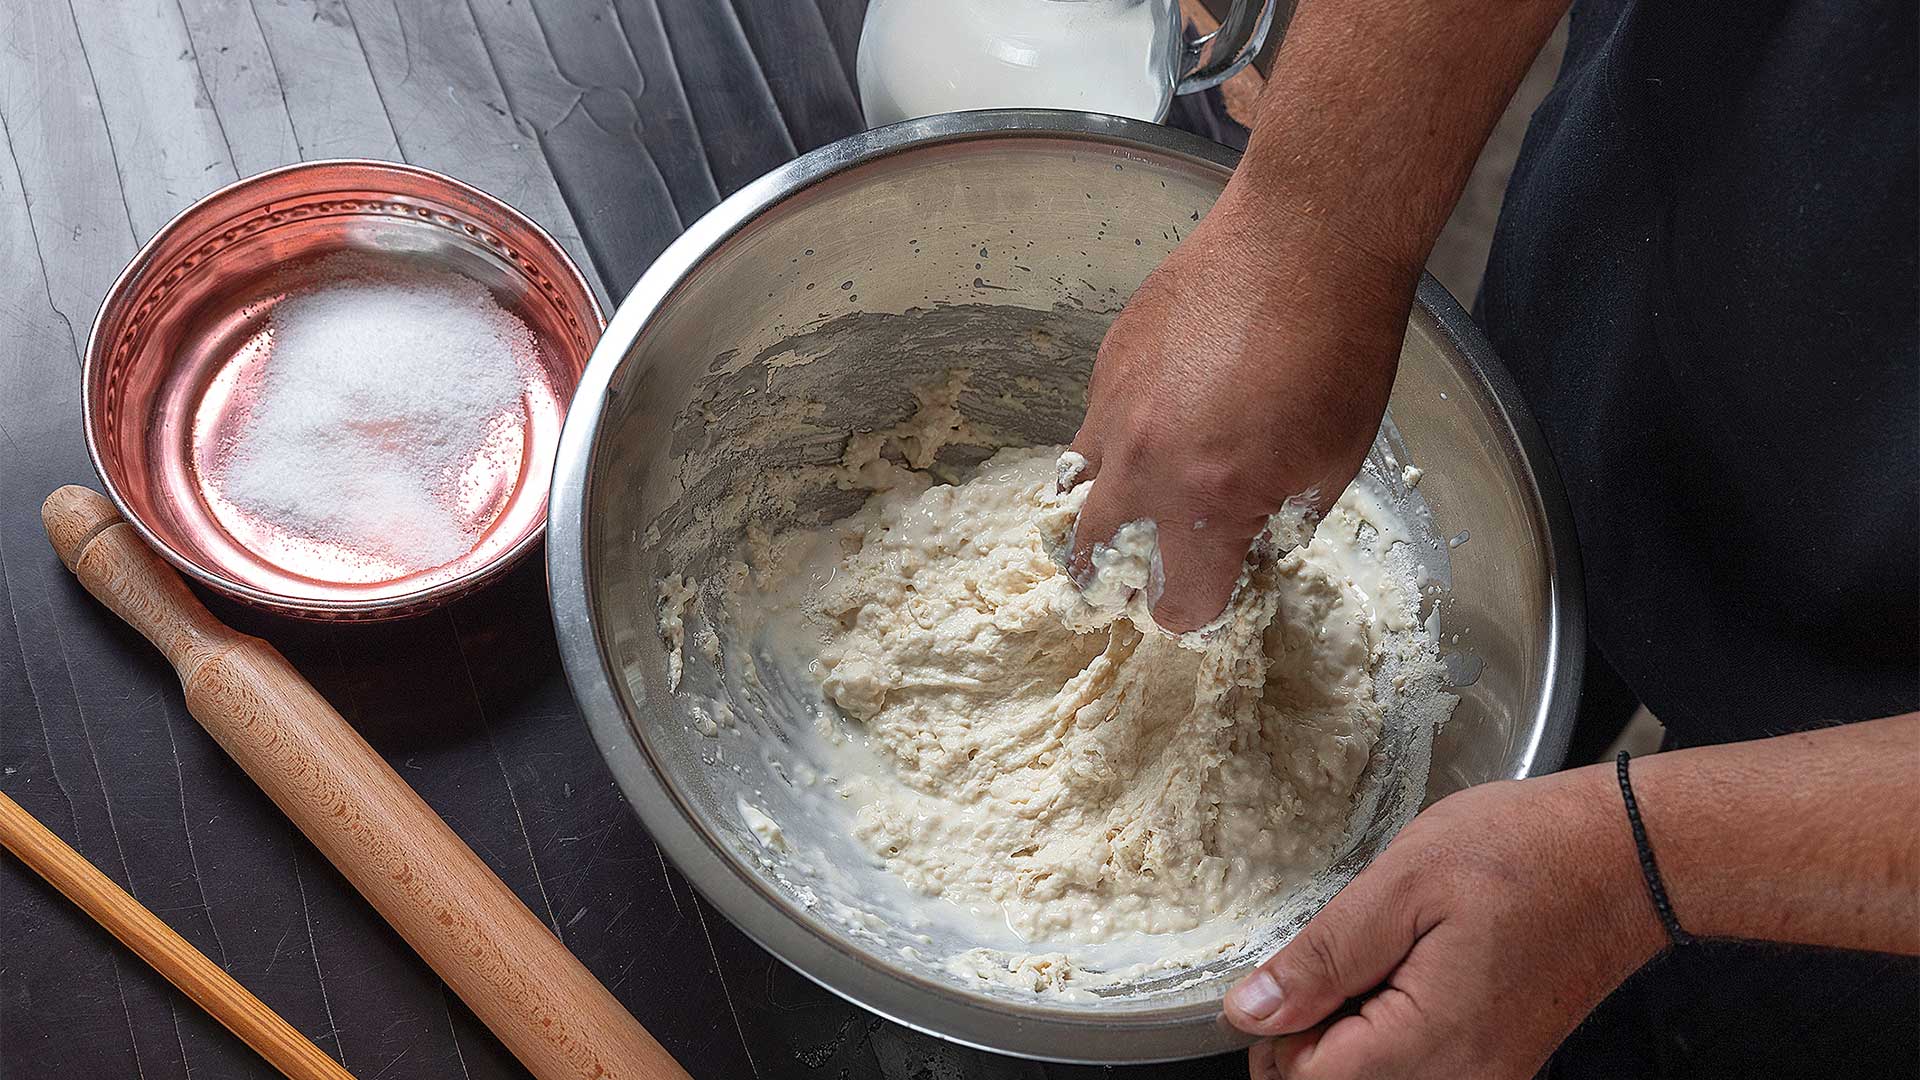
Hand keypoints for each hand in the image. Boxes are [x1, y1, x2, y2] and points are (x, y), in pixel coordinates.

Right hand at [1066, 183, 1416, 631]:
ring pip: (1081, 482)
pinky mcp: (1108, 361)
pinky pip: (1097, 420)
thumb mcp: (1334, 464)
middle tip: (1142, 567)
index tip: (1205, 600)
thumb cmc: (1340, 354)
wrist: (1306, 243)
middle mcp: (1146, 464)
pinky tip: (1162, 412)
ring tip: (1136, 495)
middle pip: (1096, 551)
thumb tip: (1254, 540)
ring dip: (1108, 501)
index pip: (1177, 601)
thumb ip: (1281, 519)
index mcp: (1209, 503)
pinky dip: (1120, 435)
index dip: (1193, 611)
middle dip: (1117, 572)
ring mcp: (1115, 409)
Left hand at [1222, 768, 1666, 1079]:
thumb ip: (1324, 956)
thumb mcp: (1405, 882)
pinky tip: (1412, 972)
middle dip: (1315, 1034)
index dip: (1278, 1031)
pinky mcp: (1499, 1066)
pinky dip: (1393, 1030)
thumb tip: (1252, 1011)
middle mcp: (1462, 1079)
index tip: (1294, 972)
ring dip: (1355, 1031)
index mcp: (1431, 1041)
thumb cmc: (1528, 853)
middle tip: (1343, 954)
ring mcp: (1486, 1078)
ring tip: (1384, 957)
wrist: (1628, 858)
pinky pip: (1421, 1070)